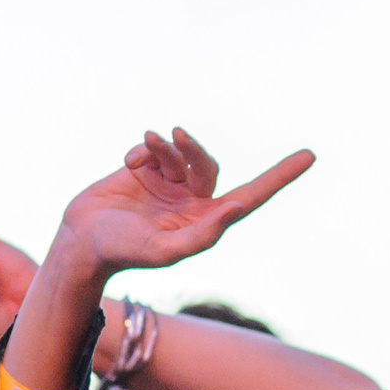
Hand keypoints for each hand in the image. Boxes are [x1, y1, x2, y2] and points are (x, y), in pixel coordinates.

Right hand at [51, 128, 313, 277]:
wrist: (80, 241)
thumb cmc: (123, 252)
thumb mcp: (165, 249)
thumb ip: (202, 233)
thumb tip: (237, 207)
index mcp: (204, 223)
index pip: (251, 197)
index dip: (279, 177)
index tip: (309, 156)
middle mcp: (191, 202)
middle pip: (209, 165)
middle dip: (193, 150)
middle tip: (177, 136)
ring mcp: (168, 185)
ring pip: (181, 152)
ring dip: (165, 146)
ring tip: (142, 150)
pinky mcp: (146, 170)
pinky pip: (156, 148)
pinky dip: (144, 149)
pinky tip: (128, 161)